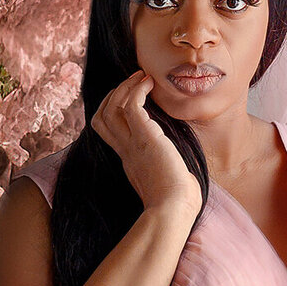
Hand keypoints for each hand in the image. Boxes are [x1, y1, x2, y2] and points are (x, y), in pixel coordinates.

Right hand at [90, 70, 201, 217]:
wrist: (174, 209)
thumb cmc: (179, 202)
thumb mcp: (169, 183)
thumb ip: (170, 174)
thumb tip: (184, 176)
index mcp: (129, 161)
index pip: (108, 131)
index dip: (112, 111)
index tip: (130, 99)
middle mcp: (125, 150)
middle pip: (102, 116)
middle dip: (113, 95)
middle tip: (133, 82)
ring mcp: (132, 143)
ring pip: (111, 107)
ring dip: (125, 87)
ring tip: (141, 76)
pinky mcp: (144, 136)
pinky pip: (131, 105)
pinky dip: (137, 89)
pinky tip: (149, 83)